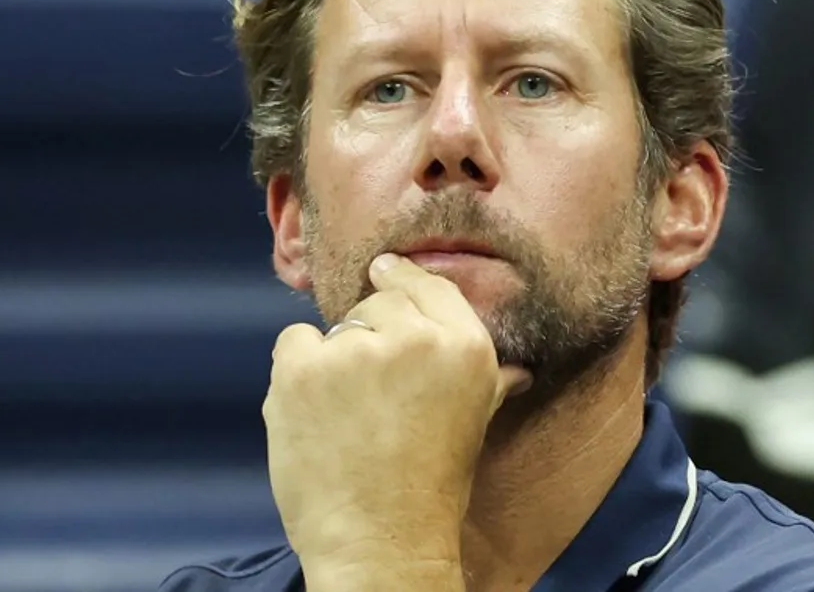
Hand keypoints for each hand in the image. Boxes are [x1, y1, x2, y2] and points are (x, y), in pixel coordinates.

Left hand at [263, 253, 531, 582]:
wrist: (380, 542)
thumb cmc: (430, 489)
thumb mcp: (473, 425)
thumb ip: (490, 382)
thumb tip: (519, 369)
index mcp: (465, 346)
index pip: (428, 286)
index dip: (403, 277)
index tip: (386, 270)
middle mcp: (414, 338)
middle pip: (379, 302)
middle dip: (372, 333)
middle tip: (372, 391)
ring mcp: (354, 349)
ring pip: (337, 326)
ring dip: (335, 358)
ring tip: (345, 414)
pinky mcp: (302, 366)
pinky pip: (294, 340)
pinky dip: (297, 369)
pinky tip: (314, 410)